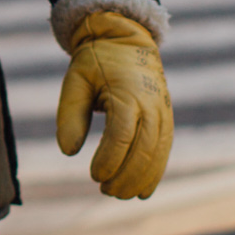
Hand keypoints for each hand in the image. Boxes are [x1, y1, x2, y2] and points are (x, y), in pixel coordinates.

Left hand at [56, 10, 173, 201]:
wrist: (127, 40)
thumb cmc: (95, 62)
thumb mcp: (75, 80)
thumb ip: (69, 114)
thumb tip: (68, 151)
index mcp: (127, 93)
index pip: (122, 135)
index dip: (109, 160)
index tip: (94, 176)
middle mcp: (150, 104)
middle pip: (144, 149)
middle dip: (126, 176)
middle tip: (105, 191)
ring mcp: (162, 111)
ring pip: (158, 152)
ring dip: (141, 179)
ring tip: (120, 195)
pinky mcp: (166, 117)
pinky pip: (165, 149)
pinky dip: (156, 172)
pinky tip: (143, 192)